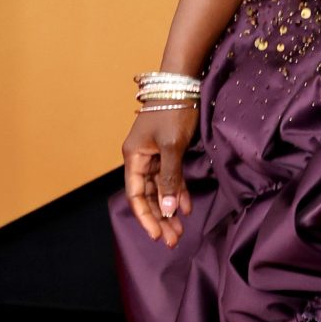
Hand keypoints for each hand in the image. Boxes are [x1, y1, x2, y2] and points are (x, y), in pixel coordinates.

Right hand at [122, 105, 198, 247]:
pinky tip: (186, 206)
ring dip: (169, 208)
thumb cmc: (173, 110)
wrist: (183, 82)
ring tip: (180, 230)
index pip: (136, 195)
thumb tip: (168, 210)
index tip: (157, 236)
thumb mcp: (172, 146)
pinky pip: (171, 177)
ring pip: (160, 188)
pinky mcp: (168, 150)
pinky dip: (178, 191)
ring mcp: (154, 154)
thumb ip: (170, 178)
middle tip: (172, 240)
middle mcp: (140, 157)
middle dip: (159, 218)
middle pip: (148, 195)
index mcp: (134, 157)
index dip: (146, 217)